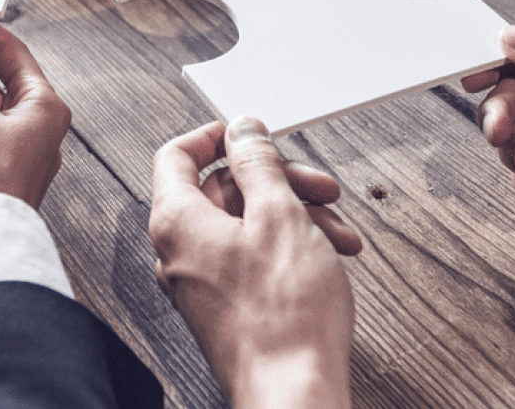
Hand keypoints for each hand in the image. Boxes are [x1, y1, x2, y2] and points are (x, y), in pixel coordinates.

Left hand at [151, 118, 357, 408]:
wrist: (293, 390)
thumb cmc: (284, 315)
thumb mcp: (280, 215)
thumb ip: (258, 163)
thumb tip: (242, 131)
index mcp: (177, 221)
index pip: (176, 155)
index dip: (216, 136)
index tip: (252, 133)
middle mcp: (179, 252)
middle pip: (222, 191)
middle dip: (278, 182)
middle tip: (319, 187)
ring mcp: (201, 283)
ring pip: (245, 225)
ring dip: (294, 216)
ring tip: (337, 230)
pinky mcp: (224, 307)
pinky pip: (251, 259)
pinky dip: (288, 247)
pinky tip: (328, 255)